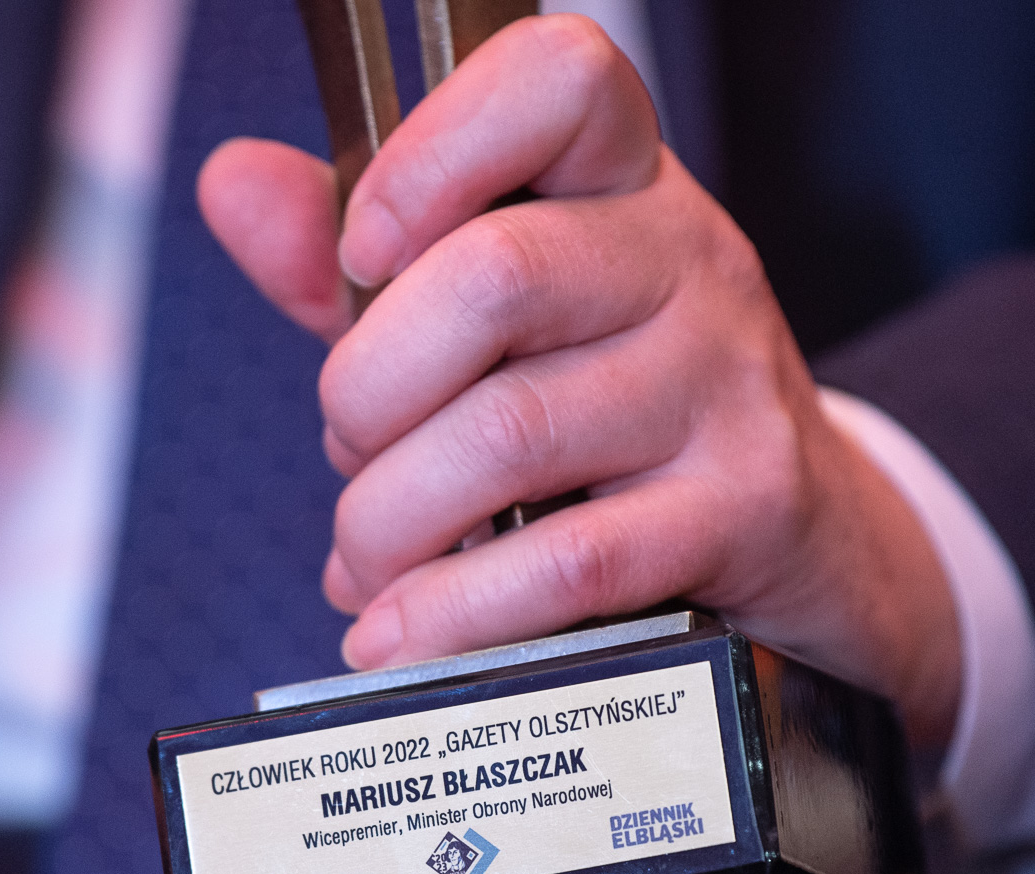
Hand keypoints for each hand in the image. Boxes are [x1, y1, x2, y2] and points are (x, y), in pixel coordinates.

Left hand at [199, 14, 960, 742]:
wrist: (803, 531)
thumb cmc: (614, 409)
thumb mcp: (495, 319)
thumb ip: (361, 262)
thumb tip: (232, 184)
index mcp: (624, 183)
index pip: (560, 80)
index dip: (435, 150)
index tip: (366, 246)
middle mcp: (690, 260)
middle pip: (494, 277)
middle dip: (368, 389)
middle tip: (351, 450)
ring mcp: (728, 383)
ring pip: (511, 435)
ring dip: (391, 519)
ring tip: (365, 560)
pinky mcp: (745, 508)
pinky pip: (570, 561)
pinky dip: (455, 611)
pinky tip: (401, 632)